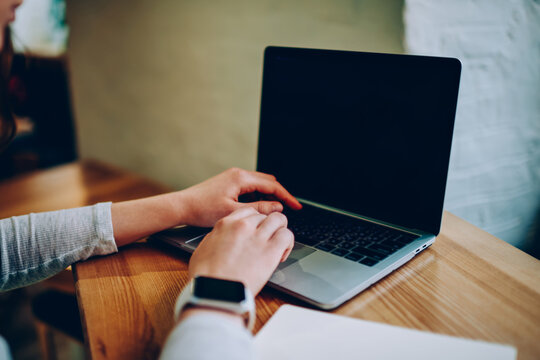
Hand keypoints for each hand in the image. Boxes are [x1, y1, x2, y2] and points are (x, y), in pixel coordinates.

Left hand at [178, 167, 301, 227]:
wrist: (182, 206)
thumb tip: (277, 207)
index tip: (296, 207)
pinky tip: (258, 209)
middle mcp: (238, 174)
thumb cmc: (203, 209)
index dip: (287, 197)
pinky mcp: (228, 183)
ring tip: (275, 212)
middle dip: (280, 195)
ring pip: (259, 185)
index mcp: (241, 178)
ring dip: (268, 196)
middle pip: (268, 182)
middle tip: (289, 209)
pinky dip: (258, 197)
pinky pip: (249, 187)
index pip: (272, 186)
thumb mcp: (234, 212)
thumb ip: (258, 209)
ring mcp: (232, 177)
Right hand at [188, 207, 293, 294]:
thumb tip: (224, 237)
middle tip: (268, 240)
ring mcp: (257, 237)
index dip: (256, 221)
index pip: (249, 211)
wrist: (214, 292)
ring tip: (278, 244)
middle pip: (265, 215)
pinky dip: (288, 243)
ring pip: (279, 220)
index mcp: (226, 224)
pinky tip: (281, 254)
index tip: (257, 230)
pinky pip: (287, 236)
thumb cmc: (206, 276)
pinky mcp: (270, 252)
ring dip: (280, 230)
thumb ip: (218, 237)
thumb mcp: (205, 247)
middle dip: (268, 227)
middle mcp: (243, 226)